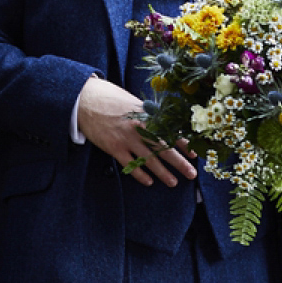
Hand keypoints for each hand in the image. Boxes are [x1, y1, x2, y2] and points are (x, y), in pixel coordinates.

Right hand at [77, 77, 196, 188]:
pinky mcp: (114, 147)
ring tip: (173, 182)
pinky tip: (148, 181)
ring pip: (149, 160)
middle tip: (192, 174)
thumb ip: (149, 116)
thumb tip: (166, 126)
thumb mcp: (134, 104)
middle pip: (163, 148)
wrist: (86, 100)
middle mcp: (140, 128)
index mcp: (147, 115)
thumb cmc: (112, 100)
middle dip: (180, 163)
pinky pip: (130, 164)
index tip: (195, 154)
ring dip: (162, 173)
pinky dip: (140, 174)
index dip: (184, 144)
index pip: (170, 132)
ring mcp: (127, 139)